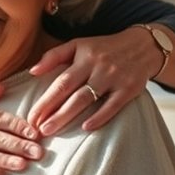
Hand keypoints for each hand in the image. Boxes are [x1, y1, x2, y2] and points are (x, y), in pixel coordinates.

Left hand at [27, 28, 158, 135]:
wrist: (144, 46)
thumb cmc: (103, 48)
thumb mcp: (78, 45)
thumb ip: (54, 56)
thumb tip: (32, 71)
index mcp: (83, 57)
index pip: (60, 82)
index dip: (45, 100)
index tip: (31, 116)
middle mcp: (98, 67)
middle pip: (71, 92)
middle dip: (52, 112)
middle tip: (36, 129)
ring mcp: (115, 78)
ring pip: (88, 99)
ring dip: (67, 116)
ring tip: (51, 130)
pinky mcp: (130, 88)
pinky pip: (113, 105)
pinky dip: (100, 117)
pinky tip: (86, 128)